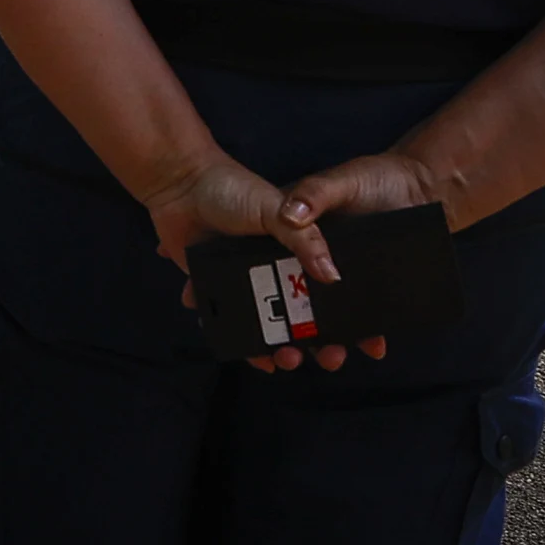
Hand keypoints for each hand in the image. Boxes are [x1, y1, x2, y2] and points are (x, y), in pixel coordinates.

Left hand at [137, 147, 390, 376]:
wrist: (179, 182)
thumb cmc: (232, 189)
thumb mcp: (275, 210)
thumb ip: (305, 238)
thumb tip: (334, 277)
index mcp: (296, 248)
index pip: (329, 286)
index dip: (348, 314)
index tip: (365, 342)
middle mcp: (274, 266)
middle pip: (303, 312)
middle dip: (316, 340)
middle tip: (326, 359)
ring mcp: (244, 278)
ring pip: (267, 322)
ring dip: (277, 346)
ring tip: (282, 362)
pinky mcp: (216, 285)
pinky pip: (230, 318)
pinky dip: (237, 337)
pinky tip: (246, 352)